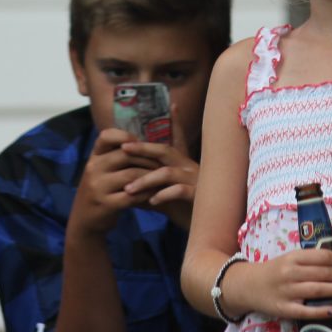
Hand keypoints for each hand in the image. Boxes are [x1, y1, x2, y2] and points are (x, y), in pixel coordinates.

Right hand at [67, 129, 152, 235]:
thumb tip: (145, 143)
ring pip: (131, 175)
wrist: (84, 219)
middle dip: (147, 158)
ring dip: (151, 177)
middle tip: (162, 163)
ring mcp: (98, 187)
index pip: (106, 136)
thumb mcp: (102, 170)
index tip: (141, 143)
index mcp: (94, 157)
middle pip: (125, 154)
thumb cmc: (100, 190)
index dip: (125, 135)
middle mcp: (93, 168)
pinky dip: (146, 193)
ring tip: (162, 179)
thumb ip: (117, 157)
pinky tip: (154, 194)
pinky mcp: (106, 204)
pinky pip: (132, 195)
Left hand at [121, 106, 198, 229]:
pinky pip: (179, 191)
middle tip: (123, 148)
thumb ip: (148, 190)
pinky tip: (152, 201)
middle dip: (143, 148)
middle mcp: (189, 167)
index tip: (171, 105)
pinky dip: (164, 194)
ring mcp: (195, 180)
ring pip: (167, 173)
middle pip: (165, 150)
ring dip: (145, 180)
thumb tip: (125, 188)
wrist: (207, 227)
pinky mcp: (198, 196)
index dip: (176, 121)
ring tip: (128, 189)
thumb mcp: (165, 196)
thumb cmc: (184, 209)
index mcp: (183, 163)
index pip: (178, 138)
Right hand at [225, 247, 331, 321]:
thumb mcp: (288, 259)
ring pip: (318, 290)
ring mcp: (287, 291)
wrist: (247, 285)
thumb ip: (308, 260)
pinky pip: (305, 310)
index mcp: (292, 257)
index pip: (321, 256)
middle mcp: (291, 272)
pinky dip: (321, 311)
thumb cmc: (273, 271)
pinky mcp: (284, 309)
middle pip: (323, 273)